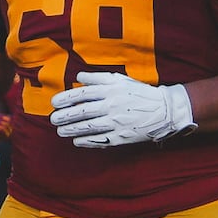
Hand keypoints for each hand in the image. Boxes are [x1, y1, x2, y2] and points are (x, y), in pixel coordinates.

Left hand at [45, 72, 197, 148]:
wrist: (163, 110)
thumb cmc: (139, 93)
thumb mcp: (120, 80)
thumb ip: (98, 78)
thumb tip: (78, 76)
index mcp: (111, 90)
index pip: (83, 94)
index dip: (66, 98)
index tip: (54, 103)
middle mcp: (112, 105)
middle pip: (83, 112)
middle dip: (65, 116)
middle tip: (53, 119)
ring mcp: (117, 122)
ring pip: (89, 127)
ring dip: (72, 130)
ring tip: (60, 131)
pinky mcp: (122, 137)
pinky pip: (101, 140)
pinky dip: (87, 141)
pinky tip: (76, 141)